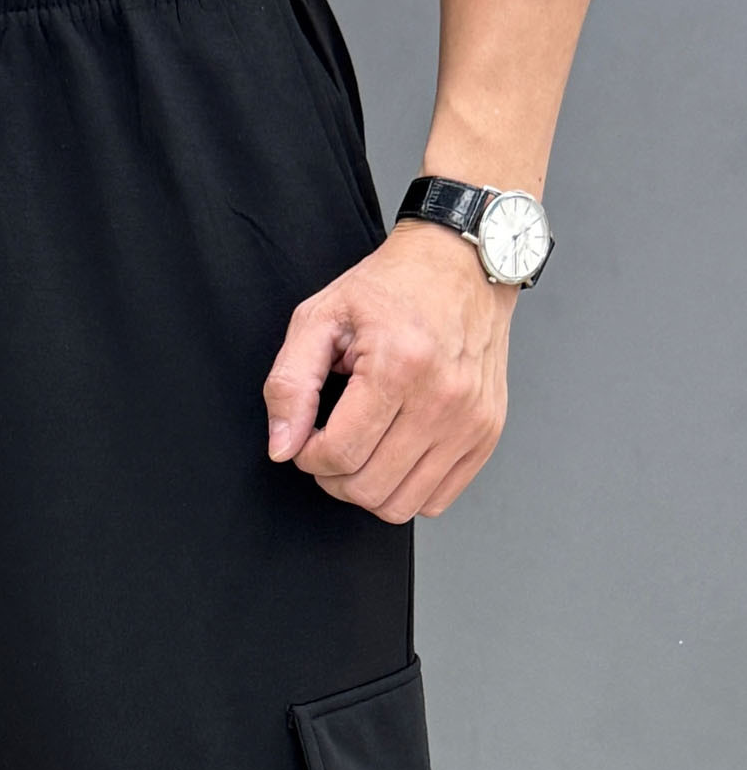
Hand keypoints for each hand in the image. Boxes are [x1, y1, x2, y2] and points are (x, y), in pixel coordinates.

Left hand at [262, 218, 517, 521]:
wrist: (463, 264)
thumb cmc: (392, 286)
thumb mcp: (321, 317)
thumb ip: (290, 384)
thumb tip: (283, 447)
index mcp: (399, 365)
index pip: (339, 456)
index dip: (309, 457)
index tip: (309, 436)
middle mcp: (443, 398)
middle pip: (368, 488)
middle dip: (334, 477)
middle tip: (332, 444)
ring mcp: (471, 421)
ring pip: (401, 505)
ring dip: (369, 489)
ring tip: (362, 451)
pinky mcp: (486, 433)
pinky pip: (436, 500)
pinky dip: (407, 490)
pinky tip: (395, 454)